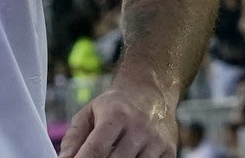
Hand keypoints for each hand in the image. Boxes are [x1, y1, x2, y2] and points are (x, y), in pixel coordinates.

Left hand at [58, 84, 176, 157]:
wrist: (151, 92)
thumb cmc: (115, 106)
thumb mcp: (90, 112)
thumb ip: (74, 136)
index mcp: (116, 115)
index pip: (97, 148)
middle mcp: (139, 128)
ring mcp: (156, 142)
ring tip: (110, 154)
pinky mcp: (170, 152)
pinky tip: (127, 157)